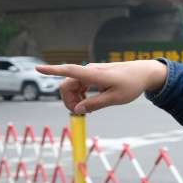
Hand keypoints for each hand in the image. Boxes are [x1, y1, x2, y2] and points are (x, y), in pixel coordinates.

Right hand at [36, 60, 167, 114]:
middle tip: (81, 113)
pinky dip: (80, 94)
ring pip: (72, 86)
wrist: (144, 73)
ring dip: (75, 98)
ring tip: (87, 108)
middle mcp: (90, 71)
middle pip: (67, 85)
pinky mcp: (94, 75)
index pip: (68, 71)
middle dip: (68, 100)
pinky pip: (80, 85)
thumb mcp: (115, 98)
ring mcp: (91, 72)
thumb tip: (77, 110)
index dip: (52, 71)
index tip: (37, 69)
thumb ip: (95, 104)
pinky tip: (89, 101)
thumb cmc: (132, 84)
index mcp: (94, 75)